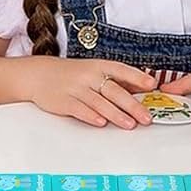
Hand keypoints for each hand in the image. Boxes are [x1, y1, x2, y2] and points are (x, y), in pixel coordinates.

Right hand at [27, 58, 158, 128]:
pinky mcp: (63, 101)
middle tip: (146, 117)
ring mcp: (75, 88)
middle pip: (113, 90)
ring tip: (130, 124)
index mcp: (98, 66)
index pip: (121, 70)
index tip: (152, 85)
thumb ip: (116, 80)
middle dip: (132, 105)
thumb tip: (143, 89)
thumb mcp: (93, 70)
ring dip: (116, 114)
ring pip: (99, 102)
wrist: (38, 74)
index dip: (137, 77)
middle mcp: (88, 76)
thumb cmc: (70, 74)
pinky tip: (101, 122)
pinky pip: (79, 109)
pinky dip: (90, 116)